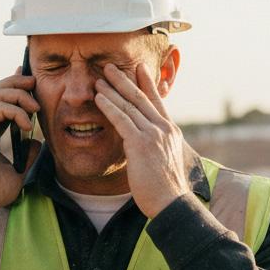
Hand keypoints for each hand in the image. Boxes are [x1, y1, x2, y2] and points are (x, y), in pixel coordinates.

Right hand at [0, 69, 40, 214]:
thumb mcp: (18, 170)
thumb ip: (26, 154)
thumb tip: (37, 142)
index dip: (14, 85)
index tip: (30, 80)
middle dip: (17, 80)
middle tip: (35, 83)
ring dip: (19, 94)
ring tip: (36, 107)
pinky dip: (16, 112)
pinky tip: (27, 125)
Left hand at [93, 62, 188, 217]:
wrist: (171, 203)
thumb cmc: (165, 189)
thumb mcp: (164, 160)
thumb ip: (155, 146)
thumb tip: (144, 144)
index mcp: (171, 131)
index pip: (157, 101)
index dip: (147, 83)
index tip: (139, 68)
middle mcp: (164, 128)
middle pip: (142, 98)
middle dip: (125, 80)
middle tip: (111, 66)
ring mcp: (153, 134)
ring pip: (130, 106)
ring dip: (113, 90)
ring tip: (99, 79)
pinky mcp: (140, 144)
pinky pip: (121, 120)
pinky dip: (109, 106)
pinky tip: (99, 98)